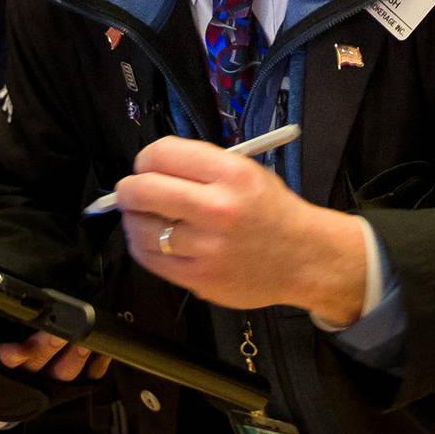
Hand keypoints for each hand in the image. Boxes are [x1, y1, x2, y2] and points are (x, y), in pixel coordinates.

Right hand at [0, 291, 107, 414]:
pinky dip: (92, 369)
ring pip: (59, 378)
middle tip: (62, 332)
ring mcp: (34, 384)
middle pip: (34, 370)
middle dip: (47, 350)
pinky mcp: (53, 384)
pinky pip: (78, 381)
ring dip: (74, 360)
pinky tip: (102, 351)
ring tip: (86, 339)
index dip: (10, 359)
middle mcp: (10, 380)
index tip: (14, 350)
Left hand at [112, 136, 369, 319]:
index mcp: (232, 174)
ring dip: (134, 220)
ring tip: (146, 218)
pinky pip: (150, 260)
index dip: (145, 159)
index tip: (146, 166)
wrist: (305, 259)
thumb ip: (200, 168)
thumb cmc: (273, 212)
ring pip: (139, 229)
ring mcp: (206, 248)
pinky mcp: (199, 279)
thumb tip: (149, 169)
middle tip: (132, 191)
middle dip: (128, 189)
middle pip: (142, 191)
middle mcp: (217, 209)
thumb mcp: (248, 172)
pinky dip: (143, 247)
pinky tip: (154, 241)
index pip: (162, 154)